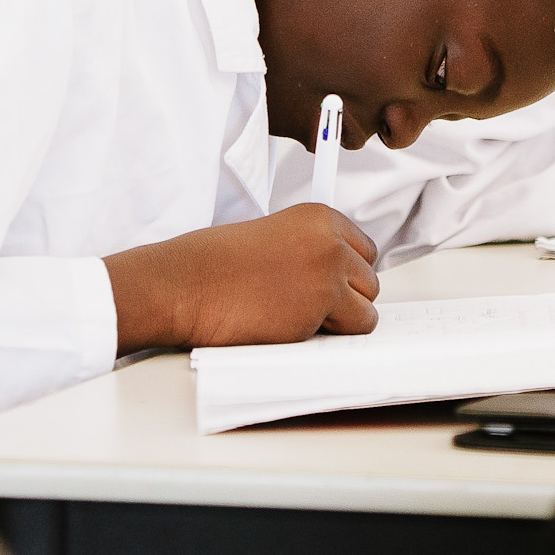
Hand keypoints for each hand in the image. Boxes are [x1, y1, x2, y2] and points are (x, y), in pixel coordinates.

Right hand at [104, 204, 379, 352]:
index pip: (364, 250)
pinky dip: (323, 338)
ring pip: (366, 311)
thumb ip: (309, 249)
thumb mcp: (272, 237)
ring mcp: (327, 276)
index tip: (328, 283)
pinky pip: (345, 334)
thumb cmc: (214, 264)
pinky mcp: (317, 311)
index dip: (346, 272)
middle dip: (345, 298)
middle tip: (307, 305)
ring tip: (298, 317)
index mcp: (319, 217)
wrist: (185, 284)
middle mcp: (330, 242)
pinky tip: (287, 326)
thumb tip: (339, 277)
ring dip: (340, 321)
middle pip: (369, 280)